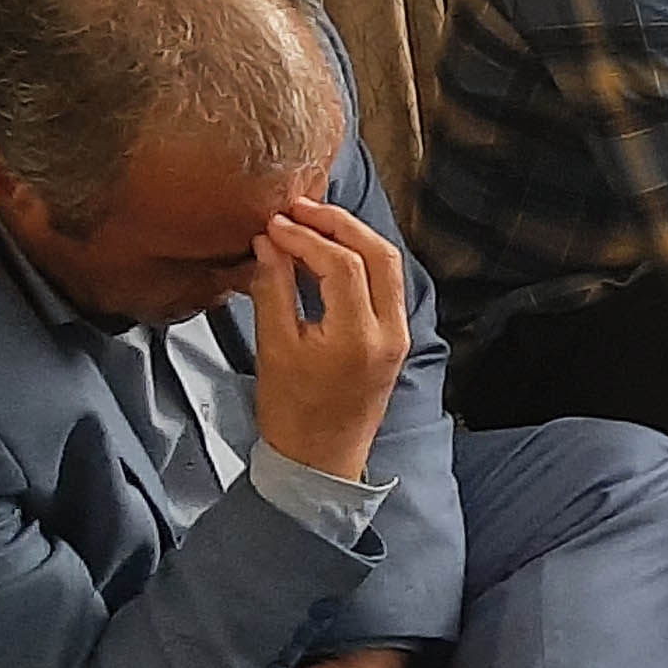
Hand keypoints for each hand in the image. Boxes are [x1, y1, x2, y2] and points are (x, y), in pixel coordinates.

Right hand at [248, 197, 408, 484]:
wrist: (320, 459)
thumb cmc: (292, 412)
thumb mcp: (274, 348)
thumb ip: (272, 289)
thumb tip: (270, 241)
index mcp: (359, 337)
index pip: (342, 264)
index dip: (307, 237)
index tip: (275, 225)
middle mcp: (389, 331)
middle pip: (378, 254)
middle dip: (340, 223)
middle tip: (301, 208)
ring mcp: (398, 334)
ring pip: (388, 265)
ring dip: (354, 237)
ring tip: (313, 222)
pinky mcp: (395, 338)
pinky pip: (386, 285)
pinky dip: (361, 259)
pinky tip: (330, 251)